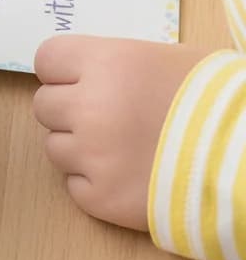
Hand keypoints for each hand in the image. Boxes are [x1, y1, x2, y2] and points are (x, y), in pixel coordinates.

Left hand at [34, 35, 210, 230]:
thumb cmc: (215, 102)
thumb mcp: (161, 61)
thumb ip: (112, 65)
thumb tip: (82, 72)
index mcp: (104, 63)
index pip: (46, 60)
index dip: (63, 71)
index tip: (80, 80)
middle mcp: (89, 106)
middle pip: (44, 105)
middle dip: (69, 111)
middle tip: (105, 118)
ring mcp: (93, 155)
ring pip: (54, 147)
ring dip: (79, 148)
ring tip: (121, 148)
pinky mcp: (103, 199)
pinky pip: (74, 186)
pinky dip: (94, 183)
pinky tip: (128, 175)